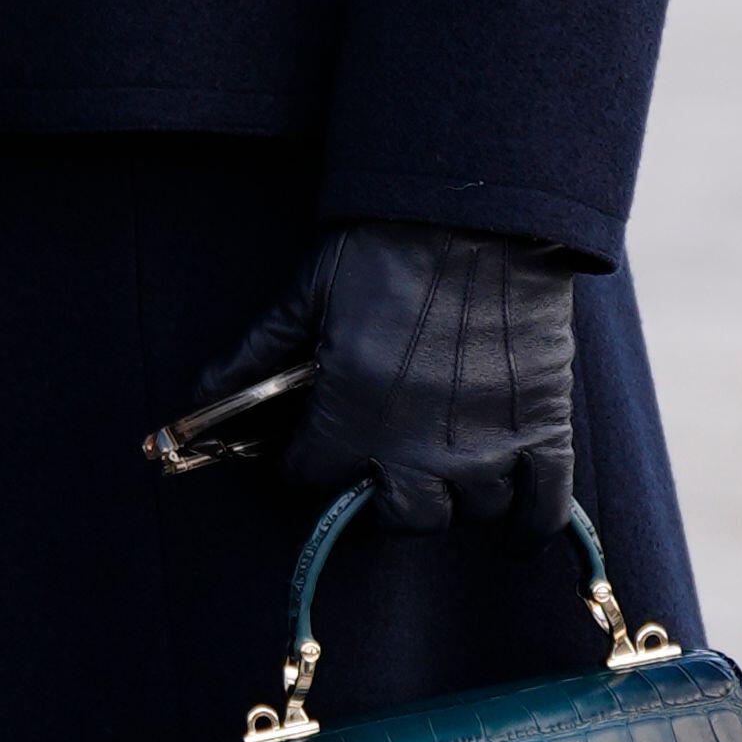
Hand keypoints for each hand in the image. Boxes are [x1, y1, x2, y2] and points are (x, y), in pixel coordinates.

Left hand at [219, 222, 578, 539]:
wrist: (480, 207)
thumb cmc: (387, 243)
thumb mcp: (307, 293)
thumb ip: (254, 355)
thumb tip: (199, 394)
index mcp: (353, 414)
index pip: (312, 476)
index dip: (303, 462)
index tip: (309, 447)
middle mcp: (418, 445)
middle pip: (394, 516)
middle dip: (376, 497)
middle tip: (375, 466)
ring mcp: (486, 441)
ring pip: (464, 515)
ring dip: (448, 501)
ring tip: (440, 475)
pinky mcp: (541, 426)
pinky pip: (542, 506)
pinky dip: (528, 528)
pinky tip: (513, 533)